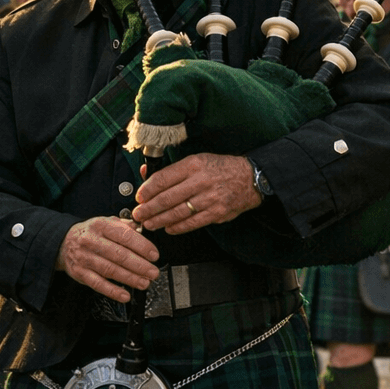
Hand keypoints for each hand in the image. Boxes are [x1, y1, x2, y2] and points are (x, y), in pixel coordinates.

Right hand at [56, 216, 159, 303]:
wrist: (64, 242)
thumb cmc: (92, 233)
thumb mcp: (107, 222)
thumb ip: (126, 226)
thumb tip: (143, 230)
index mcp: (101, 225)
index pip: (124, 236)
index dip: (142, 246)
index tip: (154, 255)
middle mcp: (91, 241)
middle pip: (119, 255)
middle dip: (140, 265)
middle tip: (153, 272)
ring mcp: (85, 258)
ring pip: (110, 270)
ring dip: (130, 279)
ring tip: (144, 283)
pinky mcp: (80, 273)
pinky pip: (98, 284)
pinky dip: (113, 291)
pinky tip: (125, 295)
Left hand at [132, 153, 261, 234]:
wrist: (250, 177)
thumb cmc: (221, 168)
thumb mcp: (197, 160)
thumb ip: (172, 170)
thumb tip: (146, 175)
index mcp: (194, 165)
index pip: (163, 179)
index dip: (147, 190)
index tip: (140, 197)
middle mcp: (201, 181)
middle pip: (167, 198)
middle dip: (149, 209)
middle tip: (139, 214)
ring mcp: (210, 198)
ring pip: (178, 212)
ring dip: (160, 220)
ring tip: (150, 223)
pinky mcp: (217, 212)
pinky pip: (192, 222)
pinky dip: (178, 227)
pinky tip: (169, 228)